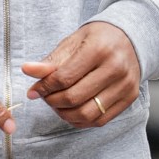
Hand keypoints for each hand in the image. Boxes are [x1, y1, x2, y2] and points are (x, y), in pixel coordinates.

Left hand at [21, 22, 140, 128]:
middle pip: (75, 98)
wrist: (131, 37)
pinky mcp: (129, 99)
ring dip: (65, 114)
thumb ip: (51, 60)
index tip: (34, 89)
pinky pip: (100, 120)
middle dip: (52, 101)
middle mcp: (115, 68)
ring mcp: (125, 86)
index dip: (45, 87)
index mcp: (99, 49)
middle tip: (45, 96)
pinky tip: (72, 111)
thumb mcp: (73, 41)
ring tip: (57, 104)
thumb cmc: (99, 38)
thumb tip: (27, 71)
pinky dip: (81, 120)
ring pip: (87, 114)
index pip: (65, 77)